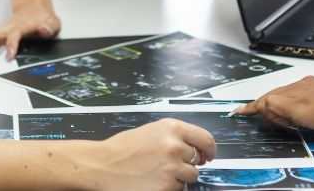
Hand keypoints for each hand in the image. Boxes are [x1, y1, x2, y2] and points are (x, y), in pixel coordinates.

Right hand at [0, 2, 60, 64]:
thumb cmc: (43, 19)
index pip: (13, 34)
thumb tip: (44, 30)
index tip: (9, 57)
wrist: (35, 9)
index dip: (10, 45)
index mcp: (22, 26)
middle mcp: (9, 28)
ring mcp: (2, 32)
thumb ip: (50, 27)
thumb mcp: (53, 22)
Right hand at [82, 119, 216, 190]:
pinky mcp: (167, 186)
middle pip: (197, 159)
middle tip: (173, 165)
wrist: (104, 165)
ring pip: (190, 176)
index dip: (209, 149)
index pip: (205, 138)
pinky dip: (169, 186)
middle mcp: (175, 146)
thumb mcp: (152, 131)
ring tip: (158, 172)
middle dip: (188, 163)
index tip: (208, 155)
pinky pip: (178, 188)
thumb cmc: (123, 148)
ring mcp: (172, 168)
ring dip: (179, 176)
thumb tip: (195, 147)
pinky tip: (152, 180)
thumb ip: (175, 136)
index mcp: (172, 128)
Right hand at [236, 75, 313, 131]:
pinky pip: (305, 99)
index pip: (267, 98)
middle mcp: (304, 86)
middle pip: (278, 95)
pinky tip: (302, 113)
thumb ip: (277, 107)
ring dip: (281, 105)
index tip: (240, 111)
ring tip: (275, 115)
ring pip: (291, 96)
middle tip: (254, 113)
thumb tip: (259, 105)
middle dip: (265, 104)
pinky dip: (296, 106)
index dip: (253, 106)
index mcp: (294, 89)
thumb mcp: (298, 111)